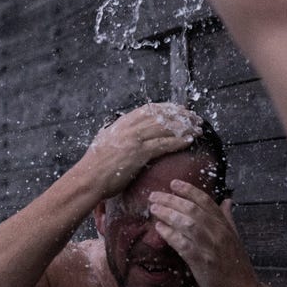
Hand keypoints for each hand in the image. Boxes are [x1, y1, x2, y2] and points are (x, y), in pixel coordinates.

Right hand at [86, 103, 202, 197]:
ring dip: (184, 128)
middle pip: (162, 116)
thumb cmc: (95, 164)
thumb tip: (116, 125)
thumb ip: (113, 131)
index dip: (169, 108)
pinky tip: (189, 141)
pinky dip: (178, 141)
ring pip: (165, 128)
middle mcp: (129, 127)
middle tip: (195, 118)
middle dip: (182, 116)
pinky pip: (163, 144)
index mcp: (123, 122)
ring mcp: (134, 139)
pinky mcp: (138, 153)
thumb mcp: (103, 139)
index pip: (151, 109)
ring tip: (197, 129)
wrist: (88, 178)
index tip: (181, 110)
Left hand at [148, 179, 260, 286]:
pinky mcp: (202, 262)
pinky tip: (160, 229)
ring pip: (187, 223)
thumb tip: (227, 200)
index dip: (188, 190)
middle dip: (172, 200)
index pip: (205, 201)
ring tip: (154, 209)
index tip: (173, 183)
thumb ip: (228, 218)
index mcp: (225, 225)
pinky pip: (183, 244)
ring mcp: (210, 246)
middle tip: (155, 195)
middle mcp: (218, 232)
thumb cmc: (236, 266)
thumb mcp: (234, 238)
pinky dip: (170, 235)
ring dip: (168, 214)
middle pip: (192, 209)